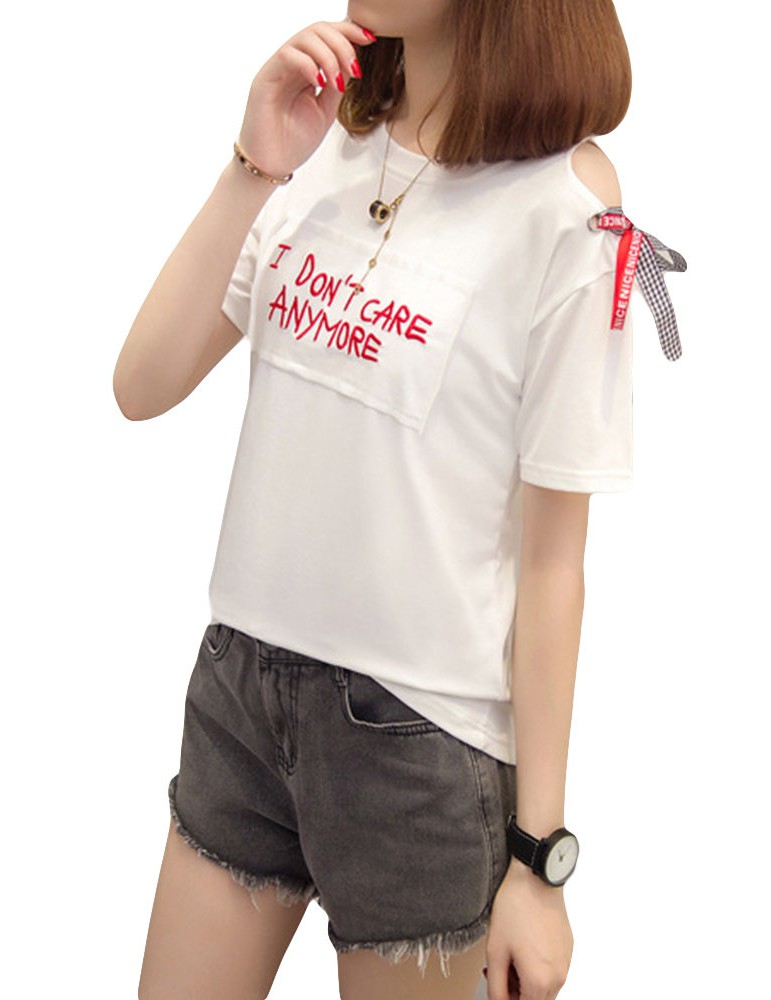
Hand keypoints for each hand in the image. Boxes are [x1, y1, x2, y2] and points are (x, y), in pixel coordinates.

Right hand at [236, 20, 374, 178]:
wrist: (272, 166)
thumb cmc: (293, 143)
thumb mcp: (326, 110)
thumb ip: (337, 85)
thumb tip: (352, 63)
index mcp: (306, 70)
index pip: (327, 36)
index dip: (349, 32)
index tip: (371, 39)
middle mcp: (291, 65)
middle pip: (318, 30)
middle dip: (343, 43)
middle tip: (355, 69)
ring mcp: (277, 70)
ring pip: (304, 37)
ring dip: (329, 55)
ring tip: (337, 82)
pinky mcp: (265, 79)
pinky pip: (288, 56)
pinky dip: (309, 64)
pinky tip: (319, 83)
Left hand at [485, 859, 573, 999]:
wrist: (535, 878)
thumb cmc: (515, 908)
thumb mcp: (495, 951)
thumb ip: (496, 987)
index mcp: (540, 982)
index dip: (506, 999)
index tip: (498, 984)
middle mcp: (559, 976)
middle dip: (517, 992)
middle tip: (501, 971)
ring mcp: (566, 962)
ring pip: (546, 988)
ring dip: (528, 981)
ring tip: (511, 955)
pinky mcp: (568, 948)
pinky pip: (554, 970)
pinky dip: (539, 967)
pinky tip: (524, 945)